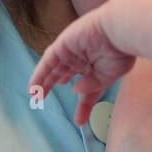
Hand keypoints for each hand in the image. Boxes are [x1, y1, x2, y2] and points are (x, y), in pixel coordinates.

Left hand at [28, 5, 135, 123]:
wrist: (118, 31)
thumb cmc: (119, 52)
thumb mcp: (108, 76)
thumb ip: (91, 86)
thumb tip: (75, 91)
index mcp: (96, 65)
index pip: (85, 86)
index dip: (83, 103)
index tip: (79, 120)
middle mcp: (82, 57)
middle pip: (64, 74)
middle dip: (53, 85)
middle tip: (42, 100)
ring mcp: (71, 50)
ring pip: (53, 68)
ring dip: (43, 82)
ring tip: (34, 96)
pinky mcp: (61, 45)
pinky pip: (47, 62)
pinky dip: (39, 75)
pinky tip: (33, 88)